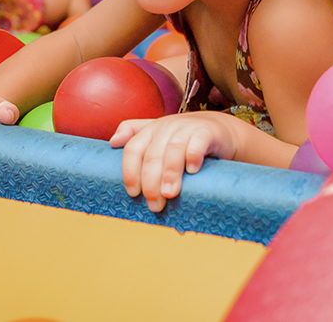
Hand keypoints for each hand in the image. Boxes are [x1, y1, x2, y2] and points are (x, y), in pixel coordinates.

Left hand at [109, 113, 239, 212]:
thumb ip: (134, 134)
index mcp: (151, 130)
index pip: (133, 149)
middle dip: (151, 182)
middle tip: (155, 205)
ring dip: (170, 174)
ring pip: (173, 150)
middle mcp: (167, 127)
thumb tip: (112, 141)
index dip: (130, 172)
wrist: (220, 129)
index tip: (134, 194)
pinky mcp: (207, 132)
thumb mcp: (159, 135)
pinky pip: (197, 143)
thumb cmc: (185, 139)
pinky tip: (192, 171)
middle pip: (152, 155)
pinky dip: (193, 157)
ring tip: (170, 194)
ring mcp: (187, 128)